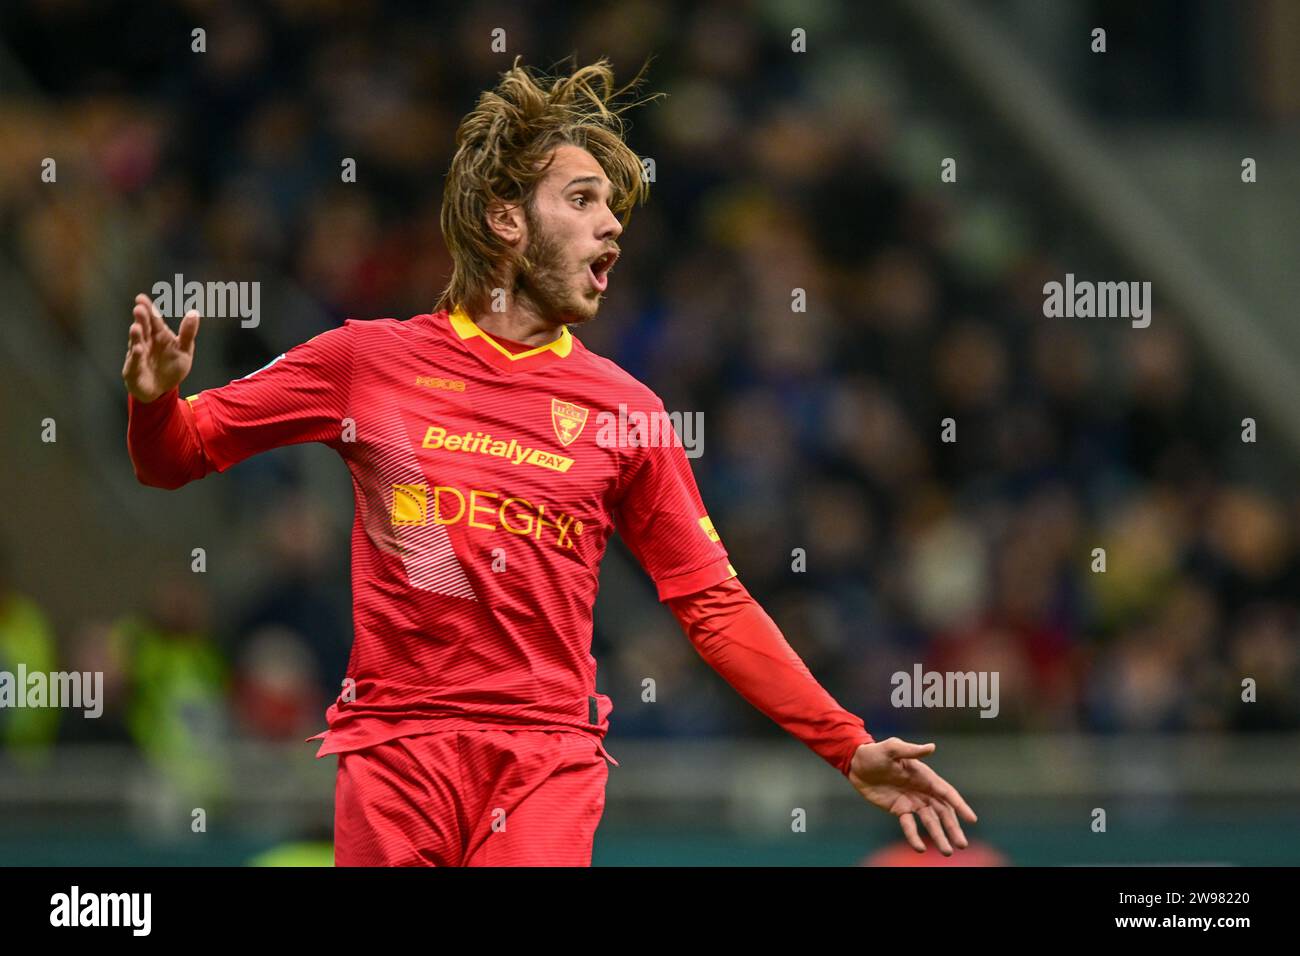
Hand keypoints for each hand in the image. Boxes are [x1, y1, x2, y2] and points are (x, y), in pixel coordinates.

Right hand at [122, 293, 200, 401]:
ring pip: (136, 343)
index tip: (141, 297)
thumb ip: (187, 333)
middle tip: (139, 309)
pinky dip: (136, 356)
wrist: (161, 389)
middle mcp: (145, 342)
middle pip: (143, 328)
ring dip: (136, 335)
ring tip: (136, 327)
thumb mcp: (184, 350)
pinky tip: (138, 349)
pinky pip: (135, 362)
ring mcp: (138, 355)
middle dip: (141, 319)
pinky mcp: (134, 370)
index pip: (153, 320)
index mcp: (158, 335)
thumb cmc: (171, 366)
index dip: (148, 308)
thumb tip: (194, 312)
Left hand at [848, 737, 976, 854]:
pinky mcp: (899, 810)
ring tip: (947, 852)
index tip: (972, 819)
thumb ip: (911, 750)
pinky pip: (909, 826)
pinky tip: (919, 848)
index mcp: (925, 776)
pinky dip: (914, 837)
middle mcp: (923, 790)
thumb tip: (932, 747)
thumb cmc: (875, 752)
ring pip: (930, 822)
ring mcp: (912, 802)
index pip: (947, 793)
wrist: (856, 764)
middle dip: (953, 828)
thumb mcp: (892, 748)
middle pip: (943, 812)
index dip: (960, 806)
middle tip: (962, 845)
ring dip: (939, 837)